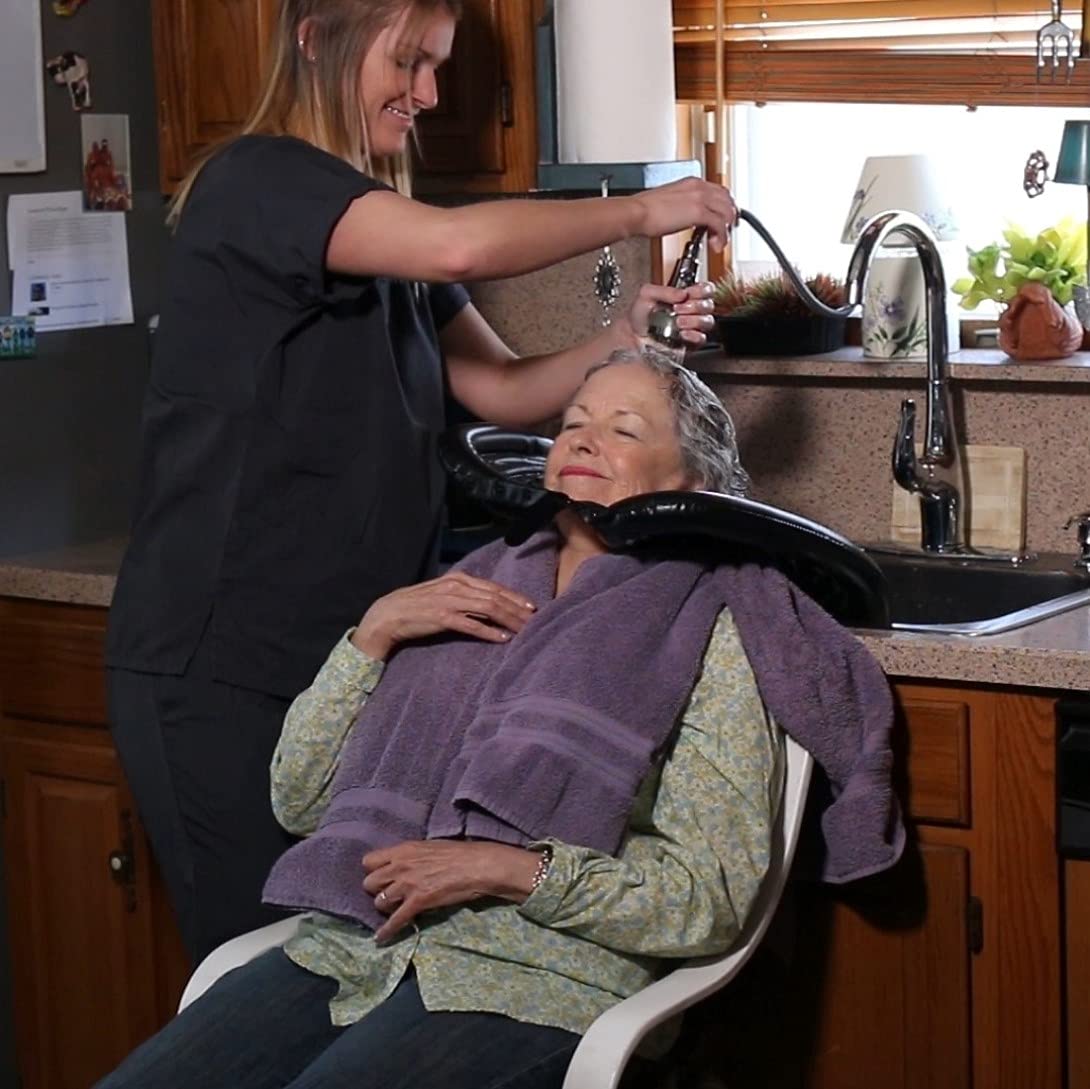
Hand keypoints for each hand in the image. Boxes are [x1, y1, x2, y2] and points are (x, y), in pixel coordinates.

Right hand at [351, 572, 535, 659]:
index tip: (532, 608)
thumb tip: (487, 603)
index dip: (516, 597)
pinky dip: (490, 632)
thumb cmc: (416, 606)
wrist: (388, 614)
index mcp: (458, 579)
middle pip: (496, 597)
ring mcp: (450, 601)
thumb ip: (463, 595)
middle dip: (518, 610)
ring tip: (525, 630)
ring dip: (510, 620)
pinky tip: (503, 638)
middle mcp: (457, 586)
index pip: (494, 587)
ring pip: (489, 609)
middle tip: (536, 622)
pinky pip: (472, 625)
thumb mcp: (442, 594)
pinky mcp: (442, 618)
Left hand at [362, 840, 539, 941]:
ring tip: (393, 910)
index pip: (368, 861)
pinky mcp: (417, 902)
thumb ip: (411, 856)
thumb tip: (404, 864)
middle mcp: (399, 866)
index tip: (381, 877)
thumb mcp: (429, 847)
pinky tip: (380, 939)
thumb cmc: (459, 853)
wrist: (477, 865)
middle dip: (375, 890)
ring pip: (379, 902)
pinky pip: (395, 920)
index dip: (373, 871)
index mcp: (403, 850)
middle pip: (369, 883)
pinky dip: (387, 931)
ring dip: (385, 908)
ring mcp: (407, 885)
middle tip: (388, 894)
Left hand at [624, 280, 716, 346]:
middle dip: (694, 306)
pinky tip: (682, 333)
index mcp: (686, 296)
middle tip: (677, 309)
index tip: (688, 293)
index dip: (701, 290)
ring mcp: (692, 327)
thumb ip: (665, 290)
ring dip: (693, 320)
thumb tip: (682, 294)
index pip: (706, 290)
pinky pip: (701, 339)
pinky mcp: (690, 343)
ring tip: (678, 321)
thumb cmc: (639, 314)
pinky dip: (693, 335)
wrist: (631, 334)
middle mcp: (692, 311)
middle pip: (709, 305)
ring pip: (707, 322)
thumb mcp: (647, 293)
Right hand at [629, 178, 738, 252]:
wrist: (636, 212)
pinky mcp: (698, 212)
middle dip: (730, 217)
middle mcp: (698, 187)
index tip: (722, 218)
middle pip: (727, 200)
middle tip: (727, 231)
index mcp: (691, 183)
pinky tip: (716, 245)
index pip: (718, 191)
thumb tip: (683, 214)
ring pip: (727, 211)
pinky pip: (719, 225)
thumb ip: (681, 205)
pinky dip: (721, 237)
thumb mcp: (668, 201)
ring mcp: (700, 198)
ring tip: (721, 241)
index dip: (724, 206)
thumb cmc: (645, 209)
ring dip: (727, 228)